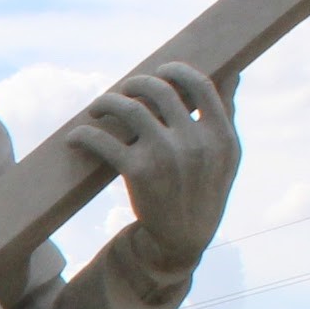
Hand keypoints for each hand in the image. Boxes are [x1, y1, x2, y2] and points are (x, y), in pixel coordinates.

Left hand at [67, 61, 239, 273]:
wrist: (181, 239)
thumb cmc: (204, 191)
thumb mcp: (227, 155)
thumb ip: (228, 113)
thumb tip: (233, 70)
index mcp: (220, 135)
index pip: (200, 85)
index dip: (178, 71)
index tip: (162, 69)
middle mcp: (194, 142)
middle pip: (160, 91)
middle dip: (136, 84)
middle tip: (125, 89)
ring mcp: (165, 155)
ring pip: (129, 109)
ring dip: (107, 102)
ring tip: (99, 108)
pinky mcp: (138, 172)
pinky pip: (103, 141)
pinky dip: (84, 135)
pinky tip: (75, 138)